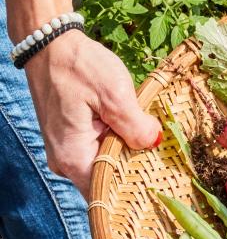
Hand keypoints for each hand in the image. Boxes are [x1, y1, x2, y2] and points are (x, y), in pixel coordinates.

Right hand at [24, 30, 160, 196]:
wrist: (51, 43)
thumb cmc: (79, 66)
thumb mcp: (114, 94)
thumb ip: (136, 126)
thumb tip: (154, 142)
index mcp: (73, 158)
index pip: (105, 195)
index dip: (132, 191)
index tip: (158, 182)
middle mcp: (66, 161)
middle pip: (107, 182)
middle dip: (134, 171)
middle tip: (163, 160)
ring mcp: (67, 150)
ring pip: (105, 164)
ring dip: (127, 154)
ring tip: (151, 143)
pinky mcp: (72, 138)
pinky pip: (99, 150)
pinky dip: (117, 142)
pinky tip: (134, 131)